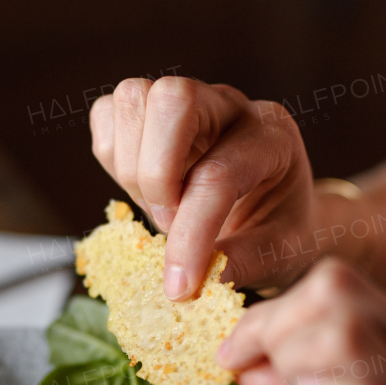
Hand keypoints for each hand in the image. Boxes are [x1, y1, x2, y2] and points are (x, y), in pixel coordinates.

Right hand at [89, 76, 318, 297]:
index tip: (180, 285)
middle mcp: (228, 106)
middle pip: (173, 99)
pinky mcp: (149, 110)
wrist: (273, 209)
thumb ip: (240, 264)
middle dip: (156, 174)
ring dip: (132, 167)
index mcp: (272, 138)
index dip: (191, 233)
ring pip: (133, 99)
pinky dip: (112, 156)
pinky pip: (107, 114)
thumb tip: (196, 281)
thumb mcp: (277, 256)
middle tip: (169, 223)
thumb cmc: (278, 229)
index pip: (218, 173)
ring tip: (160, 208)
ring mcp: (186, 101)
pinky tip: (142, 190)